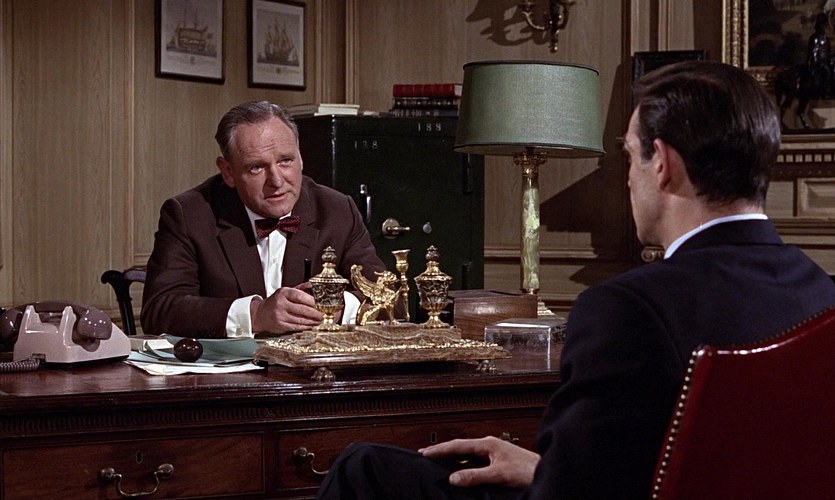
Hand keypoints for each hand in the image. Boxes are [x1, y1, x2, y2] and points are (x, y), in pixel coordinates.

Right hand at [250, 286, 322, 332]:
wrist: (260, 314)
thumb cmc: (275, 302)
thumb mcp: (285, 291)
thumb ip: (299, 288)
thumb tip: (312, 285)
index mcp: (283, 293)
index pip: (300, 296)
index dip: (312, 301)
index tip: (320, 303)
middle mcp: (281, 304)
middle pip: (302, 309)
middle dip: (315, 313)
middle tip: (323, 314)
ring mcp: (280, 315)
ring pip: (301, 319)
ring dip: (312, 321)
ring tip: (319, 320)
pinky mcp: (280, 325)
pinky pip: (296, 326)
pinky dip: (306, 326)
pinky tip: (311, 325)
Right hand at [419, 436, 539, 488]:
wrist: (547, 471)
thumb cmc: (528, 470)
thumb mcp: (498, 474)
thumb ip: (475, 476)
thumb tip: (454, 477)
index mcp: (488, 444)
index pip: (458, 445)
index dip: (440, 449)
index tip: (424, 452)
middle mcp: (490, 445)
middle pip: (461, 447)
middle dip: (443, 451)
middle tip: (426, 454)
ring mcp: (495, 452)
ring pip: (469, 454)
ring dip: (454, 458)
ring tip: (439, 462)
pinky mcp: (499, 461)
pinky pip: (476, 461)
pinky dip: (465, 464)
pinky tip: (462, 471)